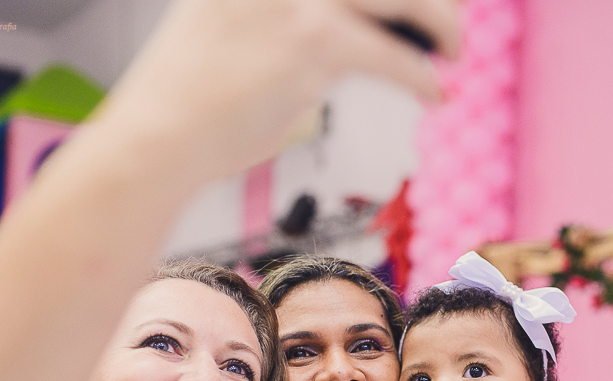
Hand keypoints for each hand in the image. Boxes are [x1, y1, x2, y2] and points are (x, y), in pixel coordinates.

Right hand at [97, 0, 460, 184]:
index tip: (412, 3)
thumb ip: (278, 15)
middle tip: (444, 22)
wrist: (158, 136)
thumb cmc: (188, 96)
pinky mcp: (313, 43)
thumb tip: (337, 36)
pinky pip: (392, 56)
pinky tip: (435, 91)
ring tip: (453, 50)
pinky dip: (422, 77)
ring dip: (441, 24)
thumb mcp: (223, 22)